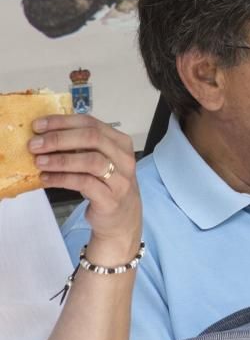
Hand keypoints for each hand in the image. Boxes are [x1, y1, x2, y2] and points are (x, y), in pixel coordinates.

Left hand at [31, 114, 140, 262]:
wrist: (122, 218)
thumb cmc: (106, 185)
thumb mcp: (99, 161)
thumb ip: (82, 148)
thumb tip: (44, 135)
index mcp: (120, 142)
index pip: (91, 123)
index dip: (63, 122)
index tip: (38, 125)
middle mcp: (124, 157)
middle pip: (92, 138)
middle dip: (59, 139)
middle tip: (35, 144)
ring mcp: (120, 178)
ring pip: (91, 160)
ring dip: (61, 159)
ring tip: (39, 162)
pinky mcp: (111, 198)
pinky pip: (84, 183)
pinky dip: (62, 179)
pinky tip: (46, 179)